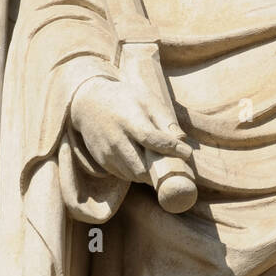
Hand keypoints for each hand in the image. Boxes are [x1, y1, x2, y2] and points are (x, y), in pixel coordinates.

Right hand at [70, 76, 191, 182]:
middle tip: (176, 165)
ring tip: (162, 164)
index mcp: (129, 119)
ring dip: (151, 174)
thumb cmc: (124, 100)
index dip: (171, 148)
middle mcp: (116, 139)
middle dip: (162, 170)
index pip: (151, 139)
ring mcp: (107, 153)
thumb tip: (182, 140)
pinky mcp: (103, 161)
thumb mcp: (146, 100)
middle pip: (142, 165)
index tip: (187, 153)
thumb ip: (165, 120)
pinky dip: (138, 173)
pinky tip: (144, 162)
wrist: (88, 104)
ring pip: (135, 175)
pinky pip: (125, 175)